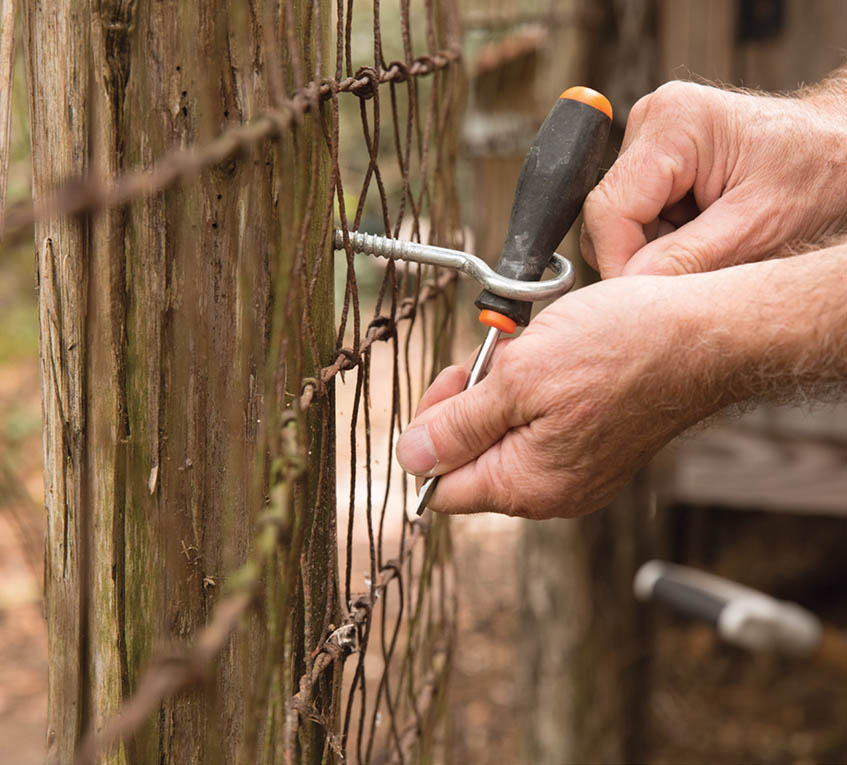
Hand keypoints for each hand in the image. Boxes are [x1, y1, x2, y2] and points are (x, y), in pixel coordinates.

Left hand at [395, 274, 730, 517]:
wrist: (704, 334)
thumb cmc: (620, 347)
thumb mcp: (520, 377)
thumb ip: (459, 425)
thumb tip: (409, 459)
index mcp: (527, 485)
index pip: (440, 488)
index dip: (428, 436)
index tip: (454, 386)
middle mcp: (551, 491)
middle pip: (471, 463)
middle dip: (468, 408)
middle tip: (493, 360)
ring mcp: (576, 473)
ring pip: (504, 440)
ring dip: (501, 396)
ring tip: (530, 356)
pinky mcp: (594, 450)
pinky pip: (538, 430)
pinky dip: (532, 396)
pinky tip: (553, 364)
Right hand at [581, 80, 846, 277]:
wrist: (840, 151)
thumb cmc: (816, 174)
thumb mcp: (760, 225)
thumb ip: (689, 257)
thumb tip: (629, 286)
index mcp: (673, 123)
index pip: (608, 209)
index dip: (619, 261)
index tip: (644, 300)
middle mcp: (651, 122)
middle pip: (607, 216)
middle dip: (642, 255)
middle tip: (698, 267)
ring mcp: (649, 140)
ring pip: (617, 222)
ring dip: (653, 249)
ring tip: (709, 244)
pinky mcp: (653, 159)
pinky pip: (634, 217)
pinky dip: (661, 239)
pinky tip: (701, 232)